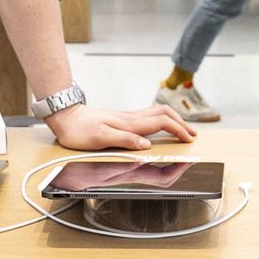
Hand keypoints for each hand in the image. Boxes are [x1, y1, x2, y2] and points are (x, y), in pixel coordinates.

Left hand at [46, 103, 194, 150]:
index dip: (178, 130)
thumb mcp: (100, 138)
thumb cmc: (79, 130)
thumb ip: (125, 140)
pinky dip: (161, 119)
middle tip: (192, 134)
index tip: (188, 140)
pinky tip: (160, 125)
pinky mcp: (121, 119)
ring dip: (173, 119)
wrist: (65, 117)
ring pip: (157, 112)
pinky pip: (148, 116)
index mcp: (129, 124)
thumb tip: (146, 146)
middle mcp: (131, 118)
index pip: (161, 123)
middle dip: (181, 123)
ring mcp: (127, 117)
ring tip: (182, 129)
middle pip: (164, 114)